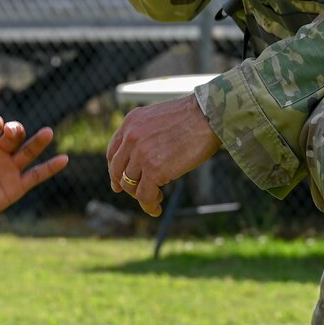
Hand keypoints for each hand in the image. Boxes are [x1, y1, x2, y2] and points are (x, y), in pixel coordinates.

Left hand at [0, 95, 68, 228]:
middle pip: (14, 134)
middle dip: (14, 130)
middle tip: (9, 131)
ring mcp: (9, 168)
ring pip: (28, 151)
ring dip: (38, 142)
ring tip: (48, 132)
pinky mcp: (15, 186)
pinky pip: (36, 175)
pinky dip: (50, 168)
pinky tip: (63, 160)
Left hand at [105, 94, 221, 216]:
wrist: (209, 115)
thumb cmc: (194, 116)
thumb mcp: (159, 119)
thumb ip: (147, 134)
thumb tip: (146, 157)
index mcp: (131, 123)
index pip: (113, 152)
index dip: (115, 170)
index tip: (118, 181)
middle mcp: (131, 137)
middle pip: (118, 170)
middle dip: (126, 185)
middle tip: (136, 193)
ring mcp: (141, 154)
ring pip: (130, 185)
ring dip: (141, 195)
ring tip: (156, 198)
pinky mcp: (154, 170)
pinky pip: (144, 195)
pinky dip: (149, 205)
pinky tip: (156, 209)